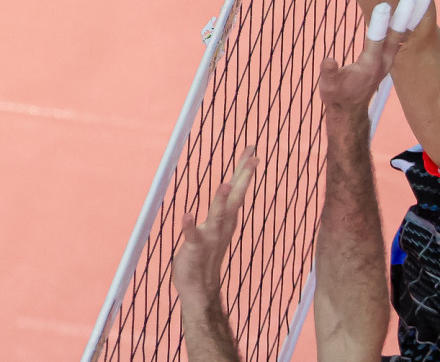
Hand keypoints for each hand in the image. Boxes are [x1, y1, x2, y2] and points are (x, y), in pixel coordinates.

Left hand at [171, 148, 254, 300]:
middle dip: (242, 179)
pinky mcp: (194, 251)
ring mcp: (209, 239)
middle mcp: (221, 227)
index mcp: (226, 220)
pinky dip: (190, 227)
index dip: (244, 172)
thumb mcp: (216, 227)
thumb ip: (223, 209)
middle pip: (235, 199)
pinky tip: (187, 215)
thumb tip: (230, 187)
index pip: (238, 192)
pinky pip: (192, 238)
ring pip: (217, 217)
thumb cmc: (205, 254)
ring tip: (225, 184)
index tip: (253, 151)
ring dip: (221, 201)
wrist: (199, 289)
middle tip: (254, 159)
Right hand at [321, 0, 426, 110]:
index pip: (377, 40)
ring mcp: (388, 60)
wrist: (350, 109)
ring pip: (404, 35)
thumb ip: (329, 72)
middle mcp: (383, 61)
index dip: (380, 23)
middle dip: (407, 15)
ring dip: (413, 17)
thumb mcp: (328, 86)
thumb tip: (329, 60)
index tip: (385, 4)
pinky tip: (412, 12)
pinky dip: (408, 24)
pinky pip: (402, 38)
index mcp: (369, 65)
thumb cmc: (336, 96)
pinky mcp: (388, 59)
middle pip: (399, 35)